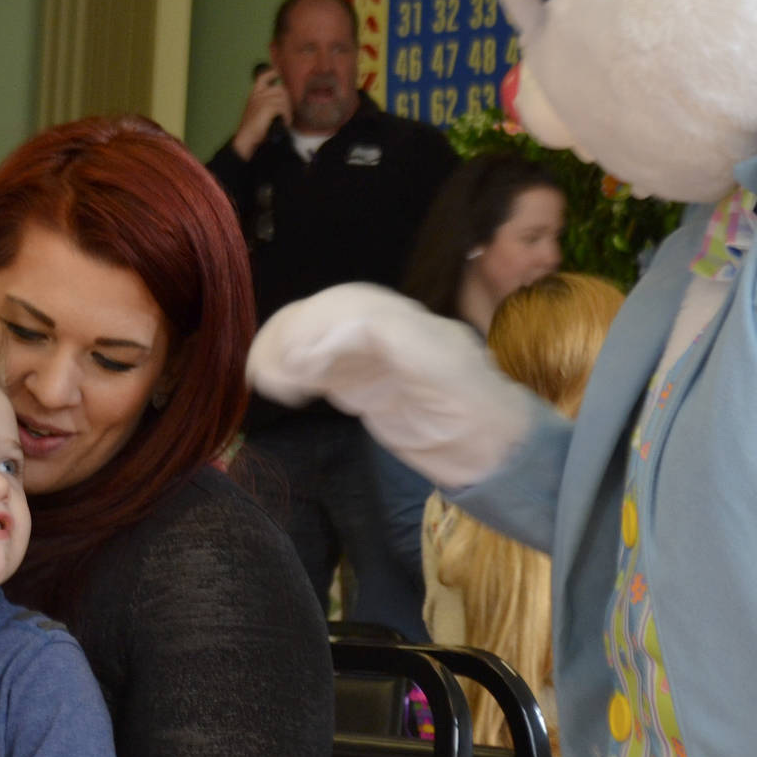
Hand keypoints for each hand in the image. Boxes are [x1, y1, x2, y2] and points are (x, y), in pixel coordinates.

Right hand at [230, 68, 290, 160]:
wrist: (245, 138)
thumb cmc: (252, 129)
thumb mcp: (256, 112)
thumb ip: (265, 104)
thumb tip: (281, 101)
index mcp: (254, 95)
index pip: (262, 78)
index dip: (271, 74)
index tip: (277, 74)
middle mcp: (258, 95)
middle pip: (280, 89)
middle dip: (286, 100)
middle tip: (286, 113)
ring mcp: (262, 100)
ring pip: (283, 99)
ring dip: (287, 110)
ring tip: (285, 119)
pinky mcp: (268, 108)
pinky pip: (283, 108)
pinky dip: (286, 116)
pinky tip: (284, 122)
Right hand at [248, 283, 539, 488]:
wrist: (492, 451)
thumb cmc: (476, 409)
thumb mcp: (446, 370)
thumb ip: (396, 340)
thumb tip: (336, 333)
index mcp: (406, 320)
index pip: (351, 306)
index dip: (318, 325)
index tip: (299, 360)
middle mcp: (383, 332)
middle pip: (323, 316)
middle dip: (291, 335)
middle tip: (268, 370)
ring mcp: (368, 358)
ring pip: (312, 339)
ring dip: (282, 350)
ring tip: (264, 378)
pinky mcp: (357, 384)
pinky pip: (314, 367)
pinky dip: (291, 372)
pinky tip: (279, 387)